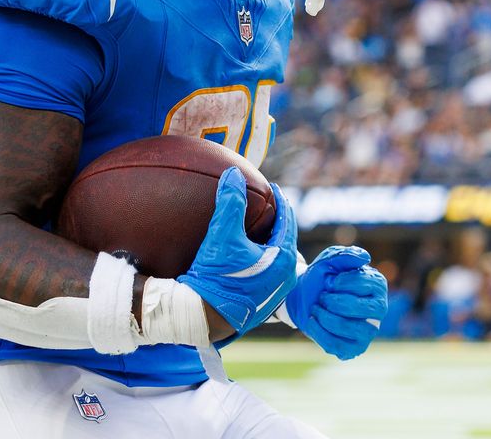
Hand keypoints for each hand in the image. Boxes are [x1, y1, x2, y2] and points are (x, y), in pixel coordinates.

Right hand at [179, 168, 297, 340]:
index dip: (280, 200)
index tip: (272, 186)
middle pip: (286, 238)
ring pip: (280, 256)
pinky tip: (251, 251)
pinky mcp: (265, 301)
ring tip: (262, 225)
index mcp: (283, 260)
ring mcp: (277, 291)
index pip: (287, 221)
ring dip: (272, 238)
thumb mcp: (223, 236)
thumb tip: (233, 173)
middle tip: (270, 203)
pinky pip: (271, 270)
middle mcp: (286, 277)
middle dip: (279, 219)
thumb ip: (230, 202)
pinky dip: (265, 254)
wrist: (203, 317)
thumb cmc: (215, 278)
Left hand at [285, 245, 387, 360]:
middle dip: (334, 302)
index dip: (341, 283)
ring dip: (327, 317)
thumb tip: (365, 257)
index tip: (330, 281)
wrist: (304, 295)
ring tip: (316, 309)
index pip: (364, 285)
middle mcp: (378, 309)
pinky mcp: (354, 348)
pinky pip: (339, 346)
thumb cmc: (322, 277)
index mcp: (377, 285)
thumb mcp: (330, 259)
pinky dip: (320, 332)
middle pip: (361, 309)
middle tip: (322, 296)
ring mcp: (368, 331)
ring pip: (351, 329)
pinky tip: (312, 321)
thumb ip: (346, 255)